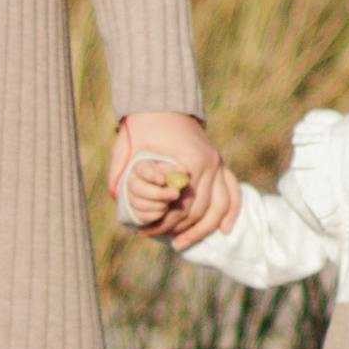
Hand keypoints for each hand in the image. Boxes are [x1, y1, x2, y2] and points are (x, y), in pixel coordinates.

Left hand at [109, 112, 236, 250]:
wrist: (162, 106)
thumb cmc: (144, 127)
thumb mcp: (130, 147)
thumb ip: (123, 169)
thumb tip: (115, 195)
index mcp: (190, 161)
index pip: (182, 205)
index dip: (165, 223)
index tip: (148, 232)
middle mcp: (209, 163)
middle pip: (200, 210)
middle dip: (182, 229)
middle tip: (166, 242)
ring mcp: (218, 163)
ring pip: (218, 206)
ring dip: (203, 229)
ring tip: (183, 242)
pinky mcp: (220, 163)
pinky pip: (233, 192)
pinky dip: (230, 212)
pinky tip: (224, 230)